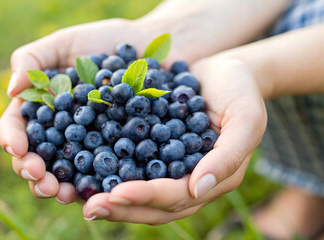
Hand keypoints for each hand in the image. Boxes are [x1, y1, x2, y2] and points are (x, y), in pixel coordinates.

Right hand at [0, 18, 192, 202]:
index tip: (17, 148)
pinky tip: (97, 193)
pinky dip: (96, 185)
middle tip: (42, 181)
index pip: (16, 128)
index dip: (12, 139)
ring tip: (62, 194)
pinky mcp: (112, 153)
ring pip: (65, 173)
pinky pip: (101, 173)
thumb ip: (31, 59)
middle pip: (37, 157)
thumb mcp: (64, 42)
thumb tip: (11, 89)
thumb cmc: (103, 40)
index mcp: (40, 108)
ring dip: (59, 188)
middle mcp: (59, 131)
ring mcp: (86, 145)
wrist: (149, 49)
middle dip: (34, 173)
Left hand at [83, 58, 266, 223]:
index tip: (118, 193)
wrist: (224, 70)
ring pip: (137, 190)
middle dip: (121, 206)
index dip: (148, 197)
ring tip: (77, 196)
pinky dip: (105, 170)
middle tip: (90, 206)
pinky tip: (81, 168)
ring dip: (109, 195)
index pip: (176, 197)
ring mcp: (168, 167)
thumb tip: (199, 190)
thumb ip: (228, 156)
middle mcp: (187, 180)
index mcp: (211, 180)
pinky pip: (127, 164)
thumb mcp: (246, 119)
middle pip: (153, 204)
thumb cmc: (241, 91)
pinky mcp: (151, 149)